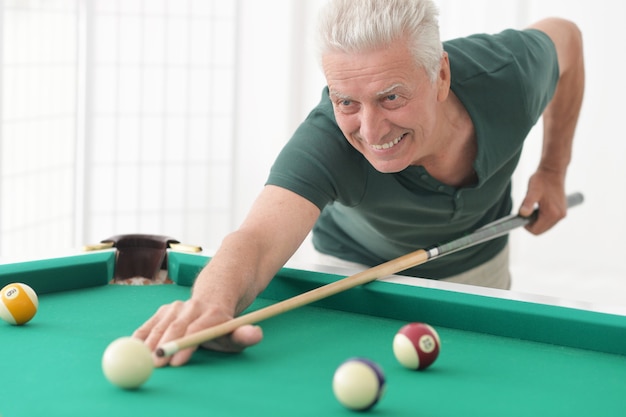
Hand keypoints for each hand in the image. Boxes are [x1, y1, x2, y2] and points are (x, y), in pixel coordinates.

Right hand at [133, 298, 263, 366]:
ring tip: (141, 360)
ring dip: (149, 342)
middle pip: (177, 327)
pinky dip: (141, 335)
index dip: (187, 346)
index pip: (199, 330)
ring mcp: (178, 306)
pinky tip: (134, 347)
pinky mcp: (165, 309)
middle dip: (165, 346)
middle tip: (155, 366)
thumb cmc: (224, 325)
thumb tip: (256, 334)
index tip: (176, 363)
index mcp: (214, 313)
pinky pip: (151, 322)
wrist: (214, 295)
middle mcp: (194, 307)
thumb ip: (244, 335)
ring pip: (161, 324)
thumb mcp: (236, 331)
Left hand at [518, 169, 567, 234]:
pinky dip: (541, 217)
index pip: (536, 231)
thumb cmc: (541, 180)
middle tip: (525, 210)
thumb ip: (527, 204)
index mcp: (552, 214)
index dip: (526, 226)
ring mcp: (562, 214)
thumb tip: (523, 214)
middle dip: (531, 223)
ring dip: (536, 219)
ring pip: (545, 226)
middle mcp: (560, 216)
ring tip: (532, 206)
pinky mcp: (562, 210)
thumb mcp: (532, 191)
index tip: (520, 216)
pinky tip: (538, 206)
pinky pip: (549, 220)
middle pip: (541, 230)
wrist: (553, 170)